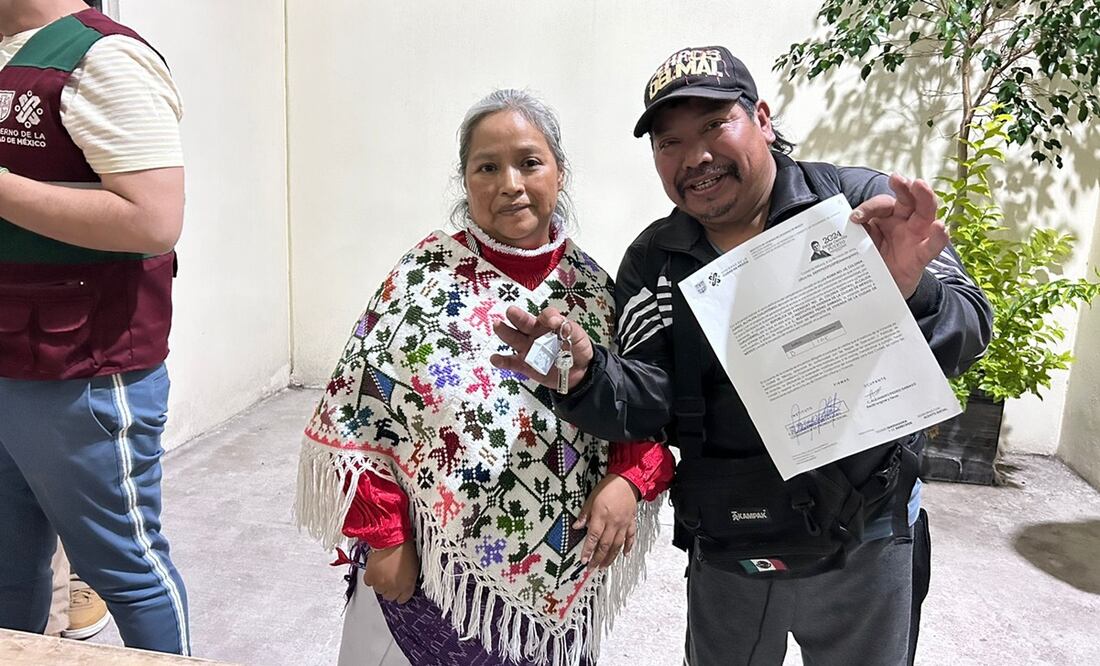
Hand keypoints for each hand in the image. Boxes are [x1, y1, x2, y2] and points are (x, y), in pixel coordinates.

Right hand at [363, 541, 418, 603]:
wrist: (392, 540)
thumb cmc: (404, 549)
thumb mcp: (413, 568)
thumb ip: (408, 580)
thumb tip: (403, 584)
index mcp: (408, 586)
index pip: (403, 598)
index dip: (400, 594)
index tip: (397, 591)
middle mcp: (394, 588)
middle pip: (389, 596)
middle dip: (389, 588)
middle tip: (389, 578)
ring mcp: (382, 584)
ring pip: (378, 590)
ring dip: (379, 583)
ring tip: (382, 571)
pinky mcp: (371, 578)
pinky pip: (369, 583)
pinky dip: (371, 577)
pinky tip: (375, 569)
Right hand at [490, 306, 593, 391]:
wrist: (578, 372)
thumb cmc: (577, 349)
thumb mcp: (578, 336)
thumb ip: (569, 328)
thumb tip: (558, 321)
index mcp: (548, 324)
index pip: (546, 315)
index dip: (548, 317)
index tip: (552, 321)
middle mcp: (535, 333)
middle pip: (524, 323)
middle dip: (517, 317)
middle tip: (511, 311)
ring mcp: (528, 348)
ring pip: (514, 338)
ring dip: (505, 332)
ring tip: (498, 326)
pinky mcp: (525, 364)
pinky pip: (511, 362)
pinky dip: (502, 361)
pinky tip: (495, 358)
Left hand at [574, 474, 639, 569]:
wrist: (627, 479)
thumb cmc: (608, 487)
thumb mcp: (591, 498)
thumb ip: (584, 514)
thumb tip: (576, 526)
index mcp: (601, 516)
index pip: (593, 538)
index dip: (588, 551)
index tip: (584, 560)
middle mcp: (613, 522)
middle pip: (605, 545)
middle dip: (598, 559)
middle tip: (592, 568)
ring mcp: (623, 524)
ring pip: (617, 545)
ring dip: (610, 558)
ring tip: (604, 566)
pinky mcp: (631, 522)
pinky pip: (630, 537)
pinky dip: (628, 547)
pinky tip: (624, 555)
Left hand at [849, 173, 947, 298]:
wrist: (880, 289)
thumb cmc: (873, 261)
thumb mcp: (861, 244)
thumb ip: (856, 233)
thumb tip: (847, 225)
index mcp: (887, 216)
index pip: (881, 204)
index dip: (869, 208)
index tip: (855, 218)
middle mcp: (904, 221)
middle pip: (908, 199)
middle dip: (903, 187)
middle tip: (897, 178)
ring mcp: (916, 236)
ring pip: (925, 212)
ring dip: (924, 197)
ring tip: (919, 186)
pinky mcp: (921, 255)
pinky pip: (933, 245)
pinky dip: (938, 237)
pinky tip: (939, 228)